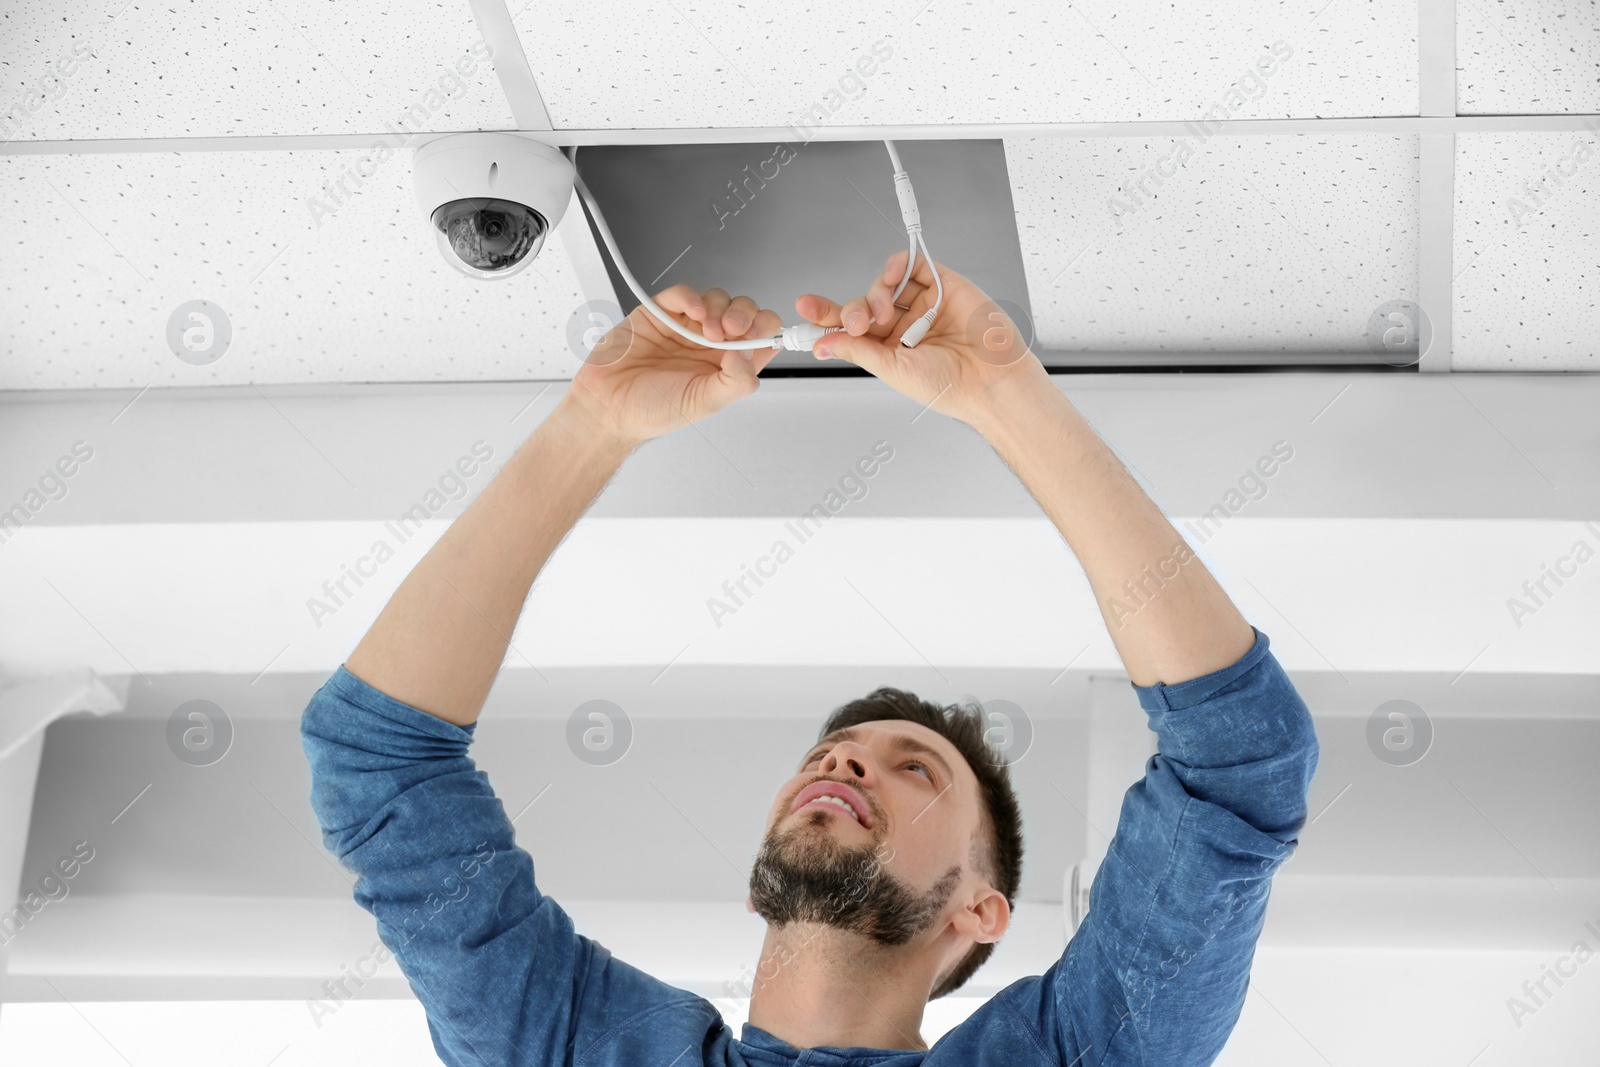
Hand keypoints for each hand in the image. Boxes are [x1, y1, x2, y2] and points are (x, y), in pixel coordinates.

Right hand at [562, 285, 784, 444]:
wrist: (608, 407)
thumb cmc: (653, 410)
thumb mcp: (705, 403)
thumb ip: (735, 381)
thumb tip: (750, 352)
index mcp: (726, 365)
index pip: (760, 337)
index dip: (764, 330)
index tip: (757, 335)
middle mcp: (710, 344)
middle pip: (742, 312)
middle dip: (744, 314)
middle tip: (732, 329)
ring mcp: (686, 326)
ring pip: (717, 299)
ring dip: (719, 308)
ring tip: (707, 331)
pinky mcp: (661, 313)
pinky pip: (682, 294)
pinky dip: (692, 297)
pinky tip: (693, 312)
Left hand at [795, 249, 1046, 427]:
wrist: (990, 379)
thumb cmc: (949, 385)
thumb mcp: (892, 369)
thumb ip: (857, 350)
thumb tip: (822, 342)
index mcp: (889, 350)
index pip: (850, 329)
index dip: (827, 318)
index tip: (805, 308)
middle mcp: (904, 326)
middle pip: (864, 304)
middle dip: (852, 309)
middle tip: (857, 321)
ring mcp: (923, 305)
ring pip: (886, 284)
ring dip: (876, 291)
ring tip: (884, 311)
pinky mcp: (943, 285)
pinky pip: (914, 266)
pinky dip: (898, 264)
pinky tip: (893, 274)